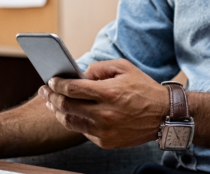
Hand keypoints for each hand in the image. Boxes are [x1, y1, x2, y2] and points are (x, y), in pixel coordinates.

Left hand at [38, 59, 168, 148]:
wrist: (164, 115)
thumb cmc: (143, 88)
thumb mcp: (124, 68)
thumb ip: (99, 68)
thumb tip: (79, 74)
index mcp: (109, 93)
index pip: (72, 88)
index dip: (57, 83)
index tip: (50, 80)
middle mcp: (104, 114)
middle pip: (66, 106)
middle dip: (51, 97)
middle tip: (45, 91)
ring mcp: (104, 131)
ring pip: (70, 122)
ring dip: (58, 111)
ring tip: (52, 103)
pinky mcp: (106, 142)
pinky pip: (82, 131)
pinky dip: (74, 121)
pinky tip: (70, 113)